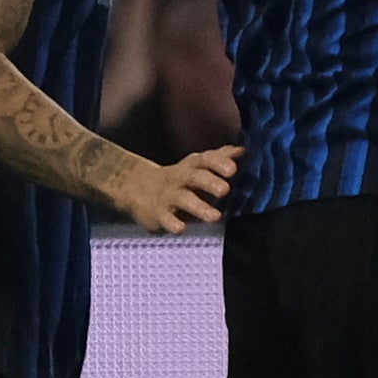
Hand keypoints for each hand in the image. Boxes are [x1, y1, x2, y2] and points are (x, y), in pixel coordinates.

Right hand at [119, 145, 237, 232]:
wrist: (135, 188)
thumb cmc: (178, 179)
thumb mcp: (196, 167)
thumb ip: (219, 159)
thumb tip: (242, 149)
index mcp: (192, 167)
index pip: (205, 160)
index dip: (218, 163)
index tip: (233, 169)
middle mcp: (179, 179)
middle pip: (194, 177)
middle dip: (210, 182)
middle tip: (225, 190)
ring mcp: (168, 197)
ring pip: (182, 199)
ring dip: (199, 207)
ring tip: (215, 216)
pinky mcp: (158, 214)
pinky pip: (165, 219)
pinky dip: (172, 223)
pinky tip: (182, 227)